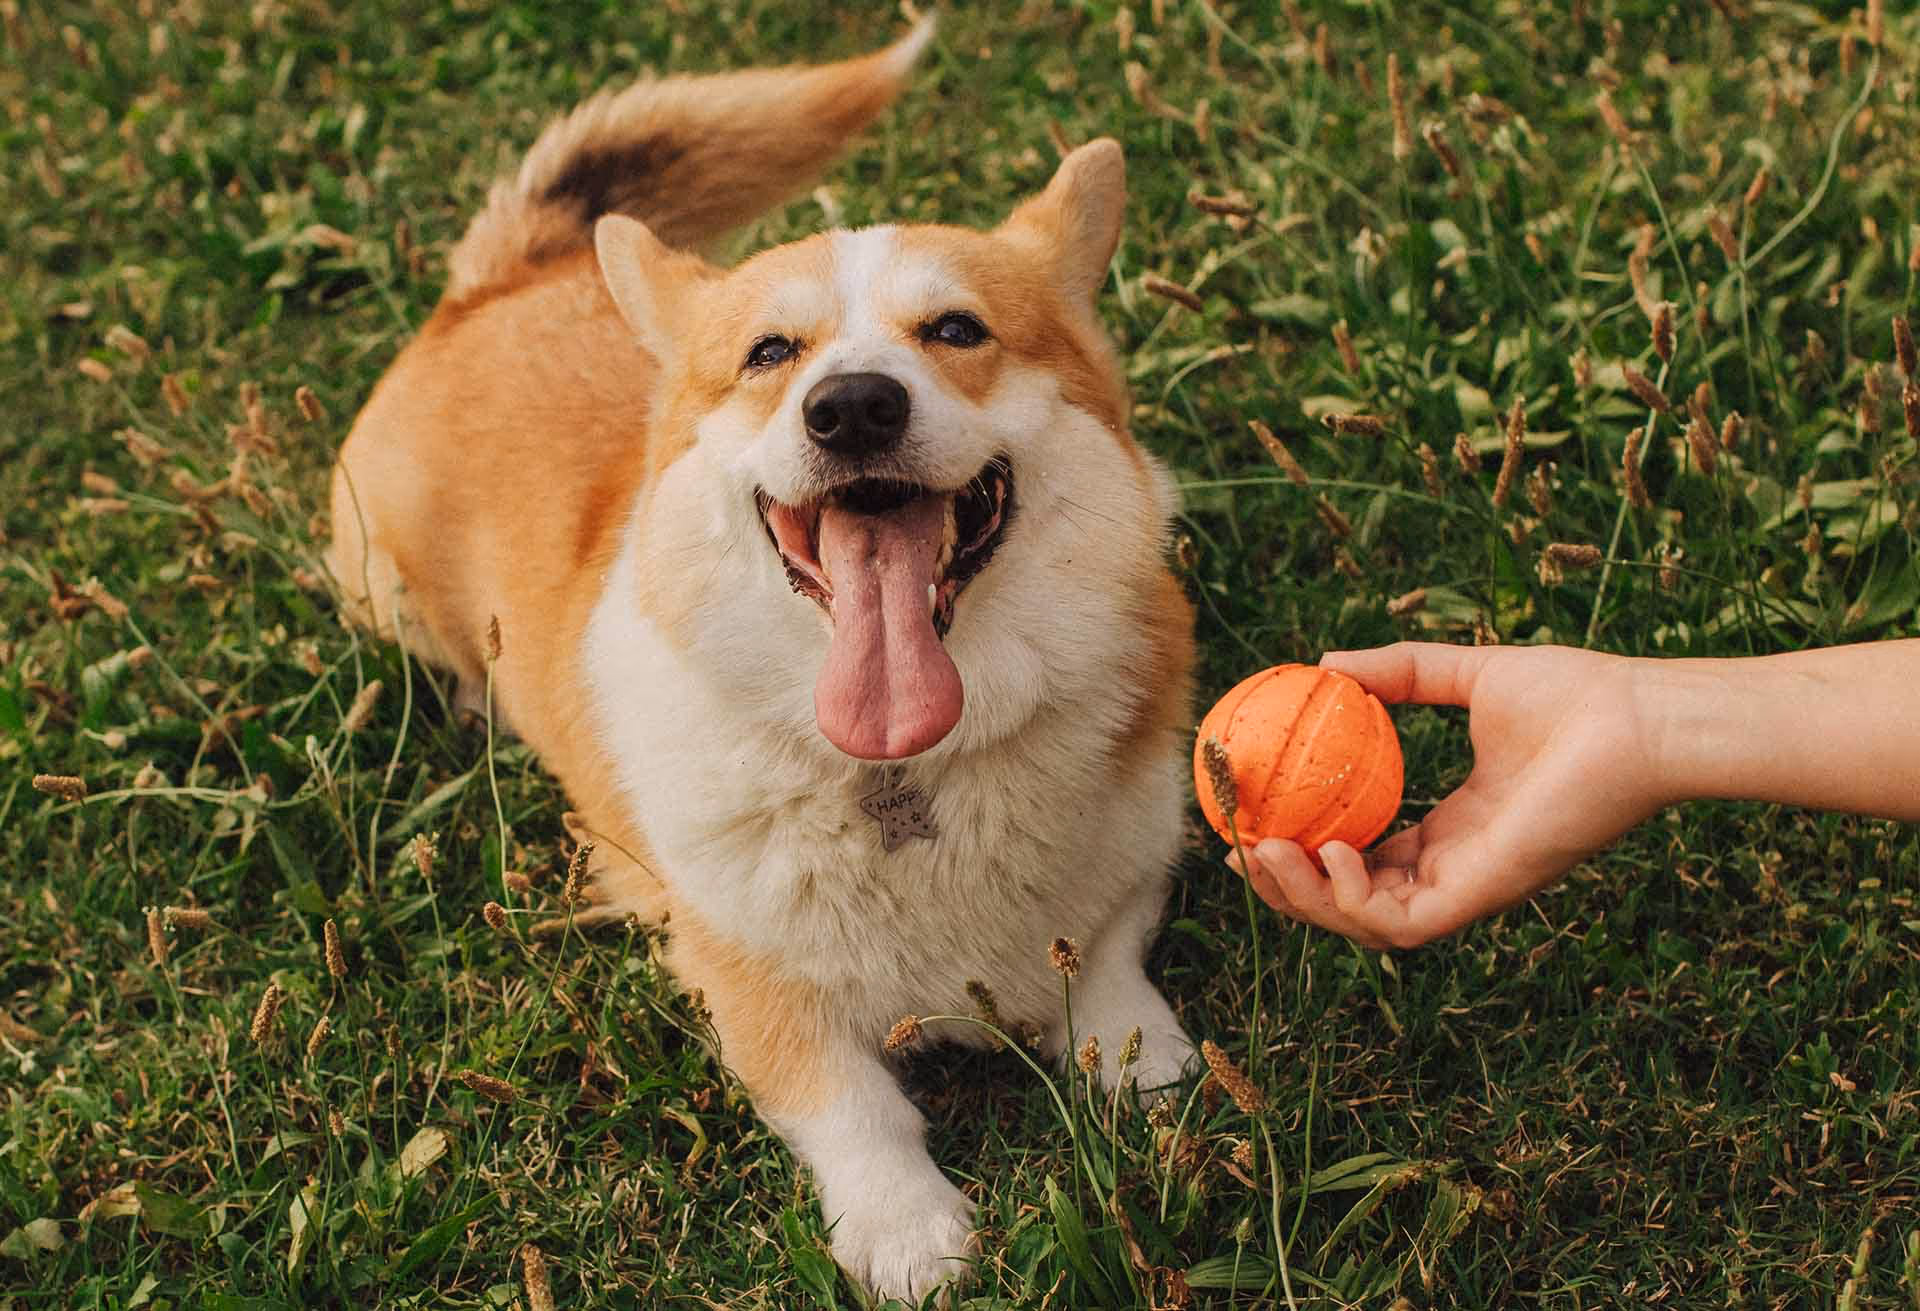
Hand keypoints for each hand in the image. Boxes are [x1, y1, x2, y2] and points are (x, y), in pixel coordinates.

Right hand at [1234, 642, 1671, 948]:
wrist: (1636, 718)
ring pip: (1366, 925)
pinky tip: (1331, 853)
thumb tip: (1328, 662)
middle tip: (1241, 850)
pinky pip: (1402, 923)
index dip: (1308, 853)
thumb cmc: (1575, 695)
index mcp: (1455, 830)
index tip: (1257, 822)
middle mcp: (1457, 868)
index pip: (1367, 859)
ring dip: (1307, 900)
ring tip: (1265, 853)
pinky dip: (1354, 900)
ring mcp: (1470, 887)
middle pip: (1353, 902)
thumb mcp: (1467, 674)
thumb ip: (1401, 673)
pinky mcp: (1484, 895)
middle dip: (1289, 889)